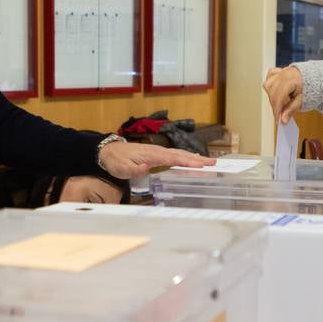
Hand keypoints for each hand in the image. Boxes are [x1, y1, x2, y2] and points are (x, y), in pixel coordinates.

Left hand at [96, 142, 214, 178]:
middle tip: (214, 162)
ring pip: (180, 154)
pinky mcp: (157, 154)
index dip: (187, 162)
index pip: (173, 159)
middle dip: (197, 159)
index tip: (201, 165)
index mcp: (152, 155)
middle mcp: (158, 151)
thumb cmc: (116, 161)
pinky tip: (193, 160)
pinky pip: (175, 155)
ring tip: (209, 161)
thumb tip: (145, 169)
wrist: (108, 151)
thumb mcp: (122, 168)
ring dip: (194, 158)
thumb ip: (134, 169)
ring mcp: (158, 152)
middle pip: (181, 155)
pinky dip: (186, 157)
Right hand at [263, 66, 303, 124]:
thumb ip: (291, 110)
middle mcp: (284, 74)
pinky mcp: (278, 71)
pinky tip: (275, 90)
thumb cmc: (307, 90)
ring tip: (281, 102)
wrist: (312, 79)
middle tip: (280, 115)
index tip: (277, 120)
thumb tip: (283, 120)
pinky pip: (269, 76)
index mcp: (291, 80)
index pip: (279, 96)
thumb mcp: (301, 101)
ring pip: (268, 85)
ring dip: (272, 96)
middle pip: (273, 92)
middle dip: (275, 106)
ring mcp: (280, 71)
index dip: (277, 110)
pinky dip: (270, 84)